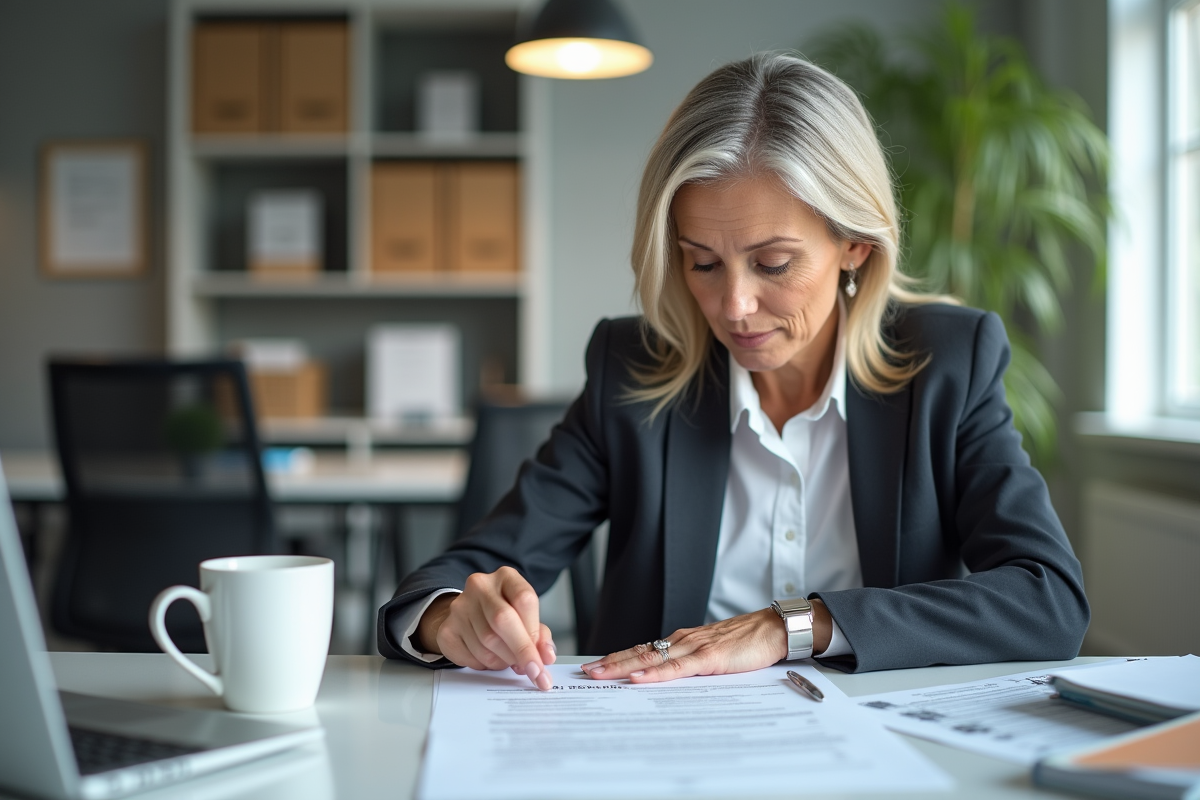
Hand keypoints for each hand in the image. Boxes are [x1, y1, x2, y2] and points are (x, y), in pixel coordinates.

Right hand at [415, 567, 556, 690]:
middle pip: (503, 619)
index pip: (524, 600)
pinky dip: (485, 665)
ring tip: (508, 659)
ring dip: (504, 660)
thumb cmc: (503, 614)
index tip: (543, 660)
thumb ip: (540, 635)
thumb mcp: (526, 616)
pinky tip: (489, 658)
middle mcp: (480, 586)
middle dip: (521, 651)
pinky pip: (470, 656)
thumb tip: (546, 655)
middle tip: (534, 672)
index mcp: (505, 577)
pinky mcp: (447, 629)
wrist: (468, 614)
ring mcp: (460, 606)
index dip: (535, 633)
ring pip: (487, 642)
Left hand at [579, 600, 831, 683]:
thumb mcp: (712, 656)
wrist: (773, 629)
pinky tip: (639, 679)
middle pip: (639, 653)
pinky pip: (677, 668)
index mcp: (682, 641)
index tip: (595, 667)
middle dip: (610, 663)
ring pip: (652, 659)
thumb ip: (691, 665)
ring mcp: (695, 647)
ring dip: (623, 667)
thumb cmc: (746, 643)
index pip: (643, 651)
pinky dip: (655, 674)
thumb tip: (668, 680)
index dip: (617, 658)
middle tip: (585, 672)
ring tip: (600, 674)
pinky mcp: (710, 657)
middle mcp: (682, 640)